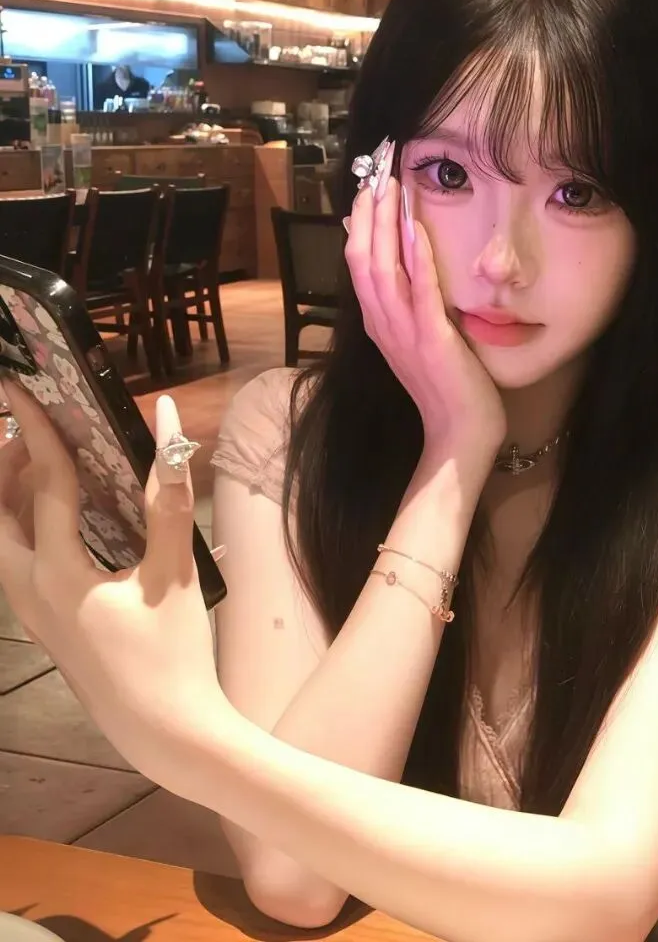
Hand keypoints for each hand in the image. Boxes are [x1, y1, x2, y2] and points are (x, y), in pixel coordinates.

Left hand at [0, 381, 226, 779]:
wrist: (164, 732)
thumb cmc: (173, 653)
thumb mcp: (175, 572)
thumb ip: (169, 497)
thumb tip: (169, 427)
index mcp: (56, 573)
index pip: (42, 485)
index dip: (36, 432)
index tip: (21, 391)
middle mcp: (28, 591)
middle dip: (5, 464)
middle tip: (29, 427)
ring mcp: (31, 614)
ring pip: (1, 542)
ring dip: (11, 498)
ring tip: (36, 465)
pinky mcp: (45, 627)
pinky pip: (17, 563)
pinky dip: (26, 528)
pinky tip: (61, 525)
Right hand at [345, 153, 505, 457]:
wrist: (460, 433)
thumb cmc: (445, 385)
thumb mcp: (415, 336)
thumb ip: (401, 299)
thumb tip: (389, 259)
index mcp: (379, 321)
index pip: (357, 261)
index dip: (359, 220)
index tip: (368, 182)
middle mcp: (383, 324)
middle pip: (360, 258)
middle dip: (366, 211)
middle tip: (375, 168)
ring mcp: (403, 333)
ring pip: (380, 269)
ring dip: (383, 224)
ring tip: (388, 184)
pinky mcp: (431, 341)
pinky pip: (419, 293)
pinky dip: (416, 258)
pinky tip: (416, 227)